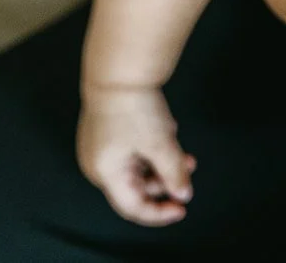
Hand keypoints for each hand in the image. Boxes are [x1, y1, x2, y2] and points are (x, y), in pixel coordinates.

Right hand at [77, 85, 195, 225]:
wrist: (119, 72)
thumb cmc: (134, 108)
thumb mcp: (160, 144)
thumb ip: (173, 173)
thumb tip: (184, 194)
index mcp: (105, 173)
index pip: (133, 207)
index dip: (159, 213)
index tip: (181, 209)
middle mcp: (98, 165)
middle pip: (136, 187)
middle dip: (165, 181)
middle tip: (187, 169)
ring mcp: (101, 148)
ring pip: (137, 168)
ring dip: (162, 164)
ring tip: (183, 153)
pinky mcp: (107, 134)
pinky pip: (133, 152)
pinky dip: (152, 150)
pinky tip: (167, 133)